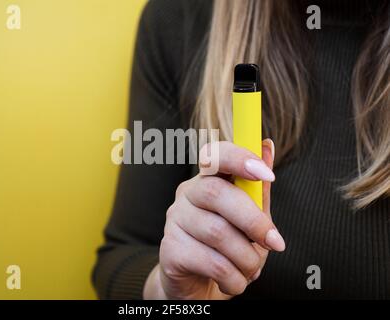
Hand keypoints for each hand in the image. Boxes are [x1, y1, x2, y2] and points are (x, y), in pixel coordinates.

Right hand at [143, 139, 283, 299]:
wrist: (197, 286)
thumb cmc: (227, 248)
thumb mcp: (249, 218)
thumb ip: (257, 188)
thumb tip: (267, 145)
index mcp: (207, 181)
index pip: (214, 155)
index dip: (239, 158)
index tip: (267, 175)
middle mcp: (186, 195)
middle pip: (216, 193)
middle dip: (253, 221)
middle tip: (275, 243)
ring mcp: (174, 221)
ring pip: (218, 233)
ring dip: (247, 258)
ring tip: (251, 269)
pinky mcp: (169, 250)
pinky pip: (211, 262)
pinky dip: (233, 278)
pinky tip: (234, 281)